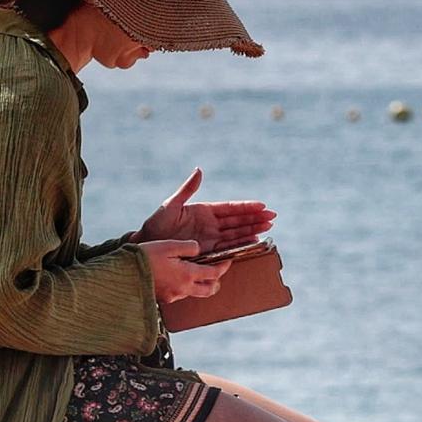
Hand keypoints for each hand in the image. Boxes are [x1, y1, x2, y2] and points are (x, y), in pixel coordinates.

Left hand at [136, 168, 274, 250]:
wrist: (148, 246)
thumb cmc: (156, 225)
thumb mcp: (171, 205)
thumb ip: (187, 189)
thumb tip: (199, 170)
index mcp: (203, 211)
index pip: (230, 208)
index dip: (246, 207)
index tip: (261, 206)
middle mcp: (210, 224)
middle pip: (238, 221)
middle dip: (255, 219)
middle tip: (272, 217)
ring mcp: (211, 238)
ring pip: (237, 233)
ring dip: (253, 230)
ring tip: (268, 227)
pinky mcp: (209, 251)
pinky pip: (229, 247)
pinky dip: (242, 244)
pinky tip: (254, 242)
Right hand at [142, 239, 230, 305]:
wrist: (120, 276)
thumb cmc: (144, 258)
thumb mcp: (167, 246)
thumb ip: (187, 247)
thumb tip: (198, 249)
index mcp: (188, 275)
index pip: (214, 273)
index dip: (223, 266)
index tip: (227, 260)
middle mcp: (183, 289)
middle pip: (209, 290)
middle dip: (215, 282)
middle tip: (216, 272)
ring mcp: (172, 297)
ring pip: (193, 292)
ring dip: (198, 284)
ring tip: (194, 272)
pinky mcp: (162, 300)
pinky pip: (179, 294)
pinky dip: (182, 286)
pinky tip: (175, 277)